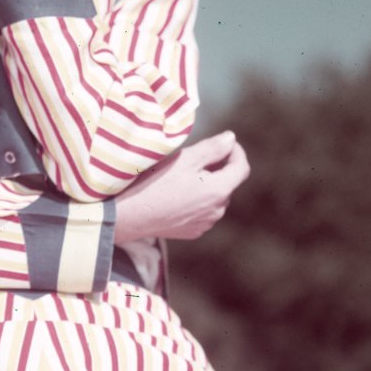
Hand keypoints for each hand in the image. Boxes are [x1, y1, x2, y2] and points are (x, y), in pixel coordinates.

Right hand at [115, 132, 249, 242]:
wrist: (129, 215)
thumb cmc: (154, 183)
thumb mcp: (184, 159)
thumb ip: (212, 148)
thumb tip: (231, 138)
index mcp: (219, 190)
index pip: (242, 168)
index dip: (236, 152)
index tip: (224, 143)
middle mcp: (217, 210)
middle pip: (227, 183)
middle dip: (217, 169)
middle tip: (193, 158)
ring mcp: (205, 224)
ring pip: (214, 198)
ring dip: (206, 186)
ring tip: (181, 178)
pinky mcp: (193, 232)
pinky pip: (202, 212)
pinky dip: (196, 201)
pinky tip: (175, 195)